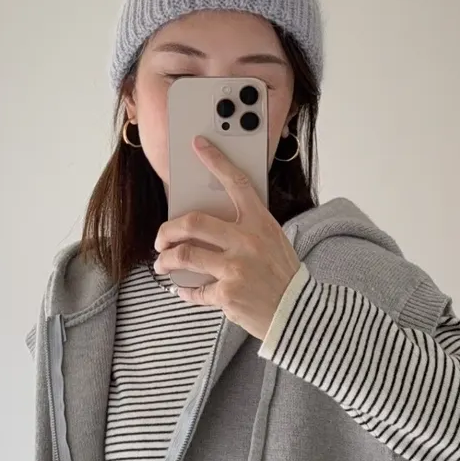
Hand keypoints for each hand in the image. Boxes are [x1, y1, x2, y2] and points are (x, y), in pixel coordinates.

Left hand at [153, 138, 300, 338]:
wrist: (298, 314)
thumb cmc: (282, 277)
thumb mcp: (273, 242)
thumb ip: (245, 230)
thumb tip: (206, 227)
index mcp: (261, 223)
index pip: (237, 183)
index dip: (217, 161)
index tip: (199, 146)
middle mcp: (247, 242)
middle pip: (193, 223)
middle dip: (168, 230)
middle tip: (161, 238)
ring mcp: (236, 269)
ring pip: (185, 256)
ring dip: (166, 261)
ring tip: (163, 264)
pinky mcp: (228, 294)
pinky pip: (195, 290)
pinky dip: (184, 291)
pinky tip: (181, 289)